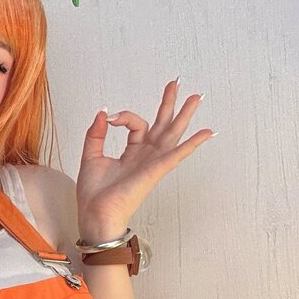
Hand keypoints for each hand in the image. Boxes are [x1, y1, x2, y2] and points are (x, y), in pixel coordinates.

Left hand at [77, 79, 213, 240]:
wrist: (94, 215)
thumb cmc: (94, 194)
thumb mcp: (91, 156)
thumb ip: (96, 134)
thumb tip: (104, 112)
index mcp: (132, 153)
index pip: (136, 125)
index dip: (124, 116)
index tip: (110, 117)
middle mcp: (145, 157)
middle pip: (162, 125)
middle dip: (170, 104)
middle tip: (177, 84)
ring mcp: (152, 163)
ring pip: (172, 134)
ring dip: (184, 115)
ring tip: (197, 97)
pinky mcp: (155, 171)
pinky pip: (177, 155)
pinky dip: (192, 144)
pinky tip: (207, 132)